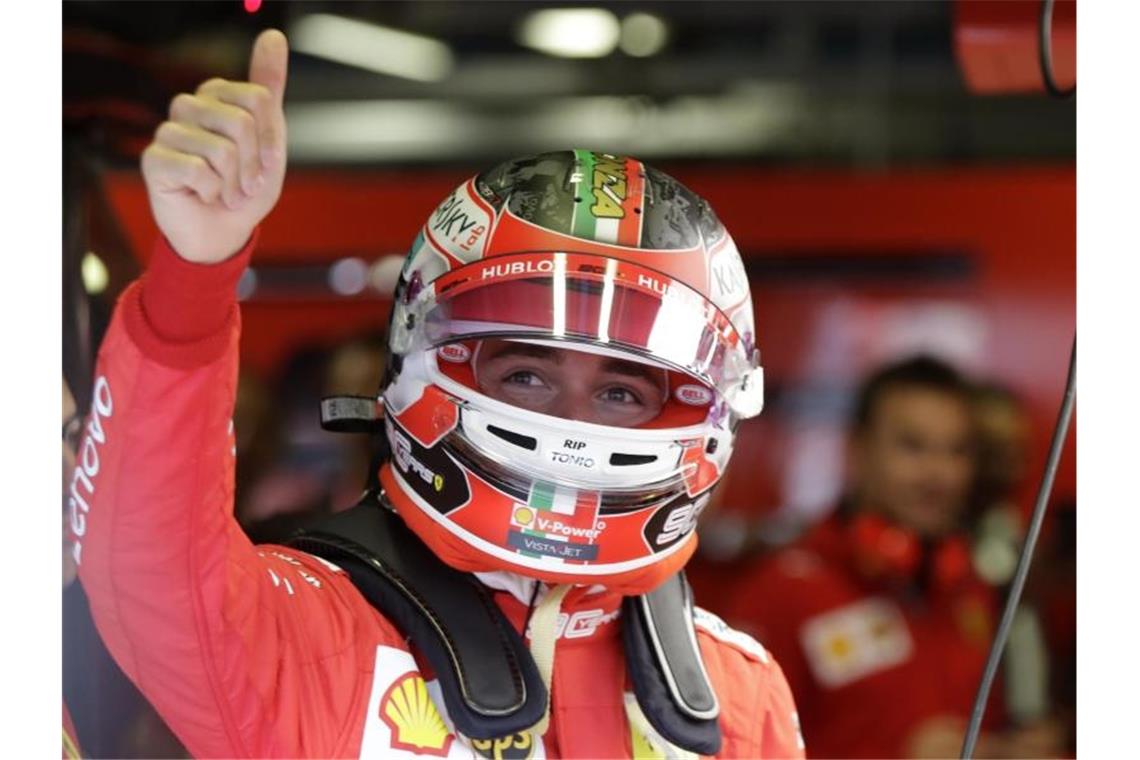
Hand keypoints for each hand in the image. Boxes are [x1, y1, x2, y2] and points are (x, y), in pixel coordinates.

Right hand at [141, 29, 288, 263]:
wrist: (223, 233)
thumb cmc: (245, 188)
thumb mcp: (270, 140)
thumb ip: (269, 88)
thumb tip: (273, 36)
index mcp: (218, 96)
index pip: (259, 98)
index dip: (270, 139)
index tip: (267, 162)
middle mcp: (189, 106)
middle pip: (241, 123)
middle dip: (253, 165)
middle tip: (244, 185)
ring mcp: (168, 131)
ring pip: (221, 149)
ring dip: (233, 183)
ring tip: (224, 192)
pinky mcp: (153, 159)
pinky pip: (197, 169)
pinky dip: (211, 191)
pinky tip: (202, 195)